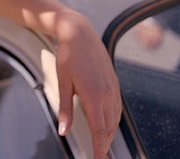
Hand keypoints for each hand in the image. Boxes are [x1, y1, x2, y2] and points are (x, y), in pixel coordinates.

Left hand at [53, 9, 121, 158]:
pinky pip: (116, 108)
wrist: (79, 33)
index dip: (99, 148)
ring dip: (109, 133)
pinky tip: (107, 123)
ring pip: (114, 119)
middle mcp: (107, 94)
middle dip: (104, 144)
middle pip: (109, 128)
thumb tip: (63, 130)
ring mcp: (113, 88)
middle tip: (97, 155)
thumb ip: (65, 109)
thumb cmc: (68, 55)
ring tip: (102, 144)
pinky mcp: (114, 83)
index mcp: (94, 96)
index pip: (99, 130)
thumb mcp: (63, 83)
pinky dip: (112, 120)